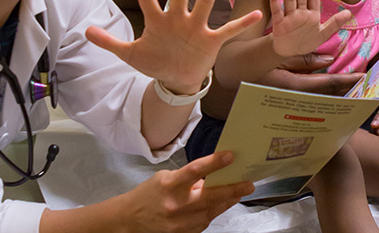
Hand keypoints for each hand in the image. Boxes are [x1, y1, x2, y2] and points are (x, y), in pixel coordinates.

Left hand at [87, 0, 262, 92]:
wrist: (176, 80)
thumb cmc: (155, 62)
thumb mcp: (130, 54)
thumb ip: (109, 42)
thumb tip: (85, 31)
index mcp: (158, 21)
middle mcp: (178, 20)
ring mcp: (196, 28)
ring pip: (205, 3)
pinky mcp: (210, 41)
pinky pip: (228, 31)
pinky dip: (241, 24)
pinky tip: (257, 14)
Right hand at [119, 151, 253, 232]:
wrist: (130, 221)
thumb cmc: (147, 196)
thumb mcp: (165, 178)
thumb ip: (188, 177)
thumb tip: (211, 175)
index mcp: (170, 185)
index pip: (195, 171)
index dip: (214, 162)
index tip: (230, 156)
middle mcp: (177, 205)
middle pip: (211, 196)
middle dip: (233, 189)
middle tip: (248, 184)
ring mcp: (182, 222)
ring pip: (213, 210)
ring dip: (227, 200)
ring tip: (238, 192)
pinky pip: (206, 221)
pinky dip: (213, 211)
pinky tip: (218, 204)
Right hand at [260, 59, 364, 96]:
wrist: (232, 71)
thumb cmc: (254, 59)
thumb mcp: (280, 53)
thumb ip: (304, 58)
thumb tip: (329, 60)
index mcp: (293, 85)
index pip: (327, 85)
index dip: (347, 81)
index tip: (363, 78)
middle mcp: (293, 97)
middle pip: (327, 96)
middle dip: (346, 91)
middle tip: (364, 86)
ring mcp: (289, 101)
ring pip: (319, 99)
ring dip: (336, 93)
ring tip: (353, 88)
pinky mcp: (286, 101)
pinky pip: (310, 98)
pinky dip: (323, 93)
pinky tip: (332, 91)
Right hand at [270, 0, 351, 57]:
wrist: (290, 53)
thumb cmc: (306, 41)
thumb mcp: (323, 33)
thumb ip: (335, 23)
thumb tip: (349, 13)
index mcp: (312, 14)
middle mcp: (300, 12)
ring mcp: (289, 17)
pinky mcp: (279, 24)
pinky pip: (277, 11)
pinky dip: (275, 1)